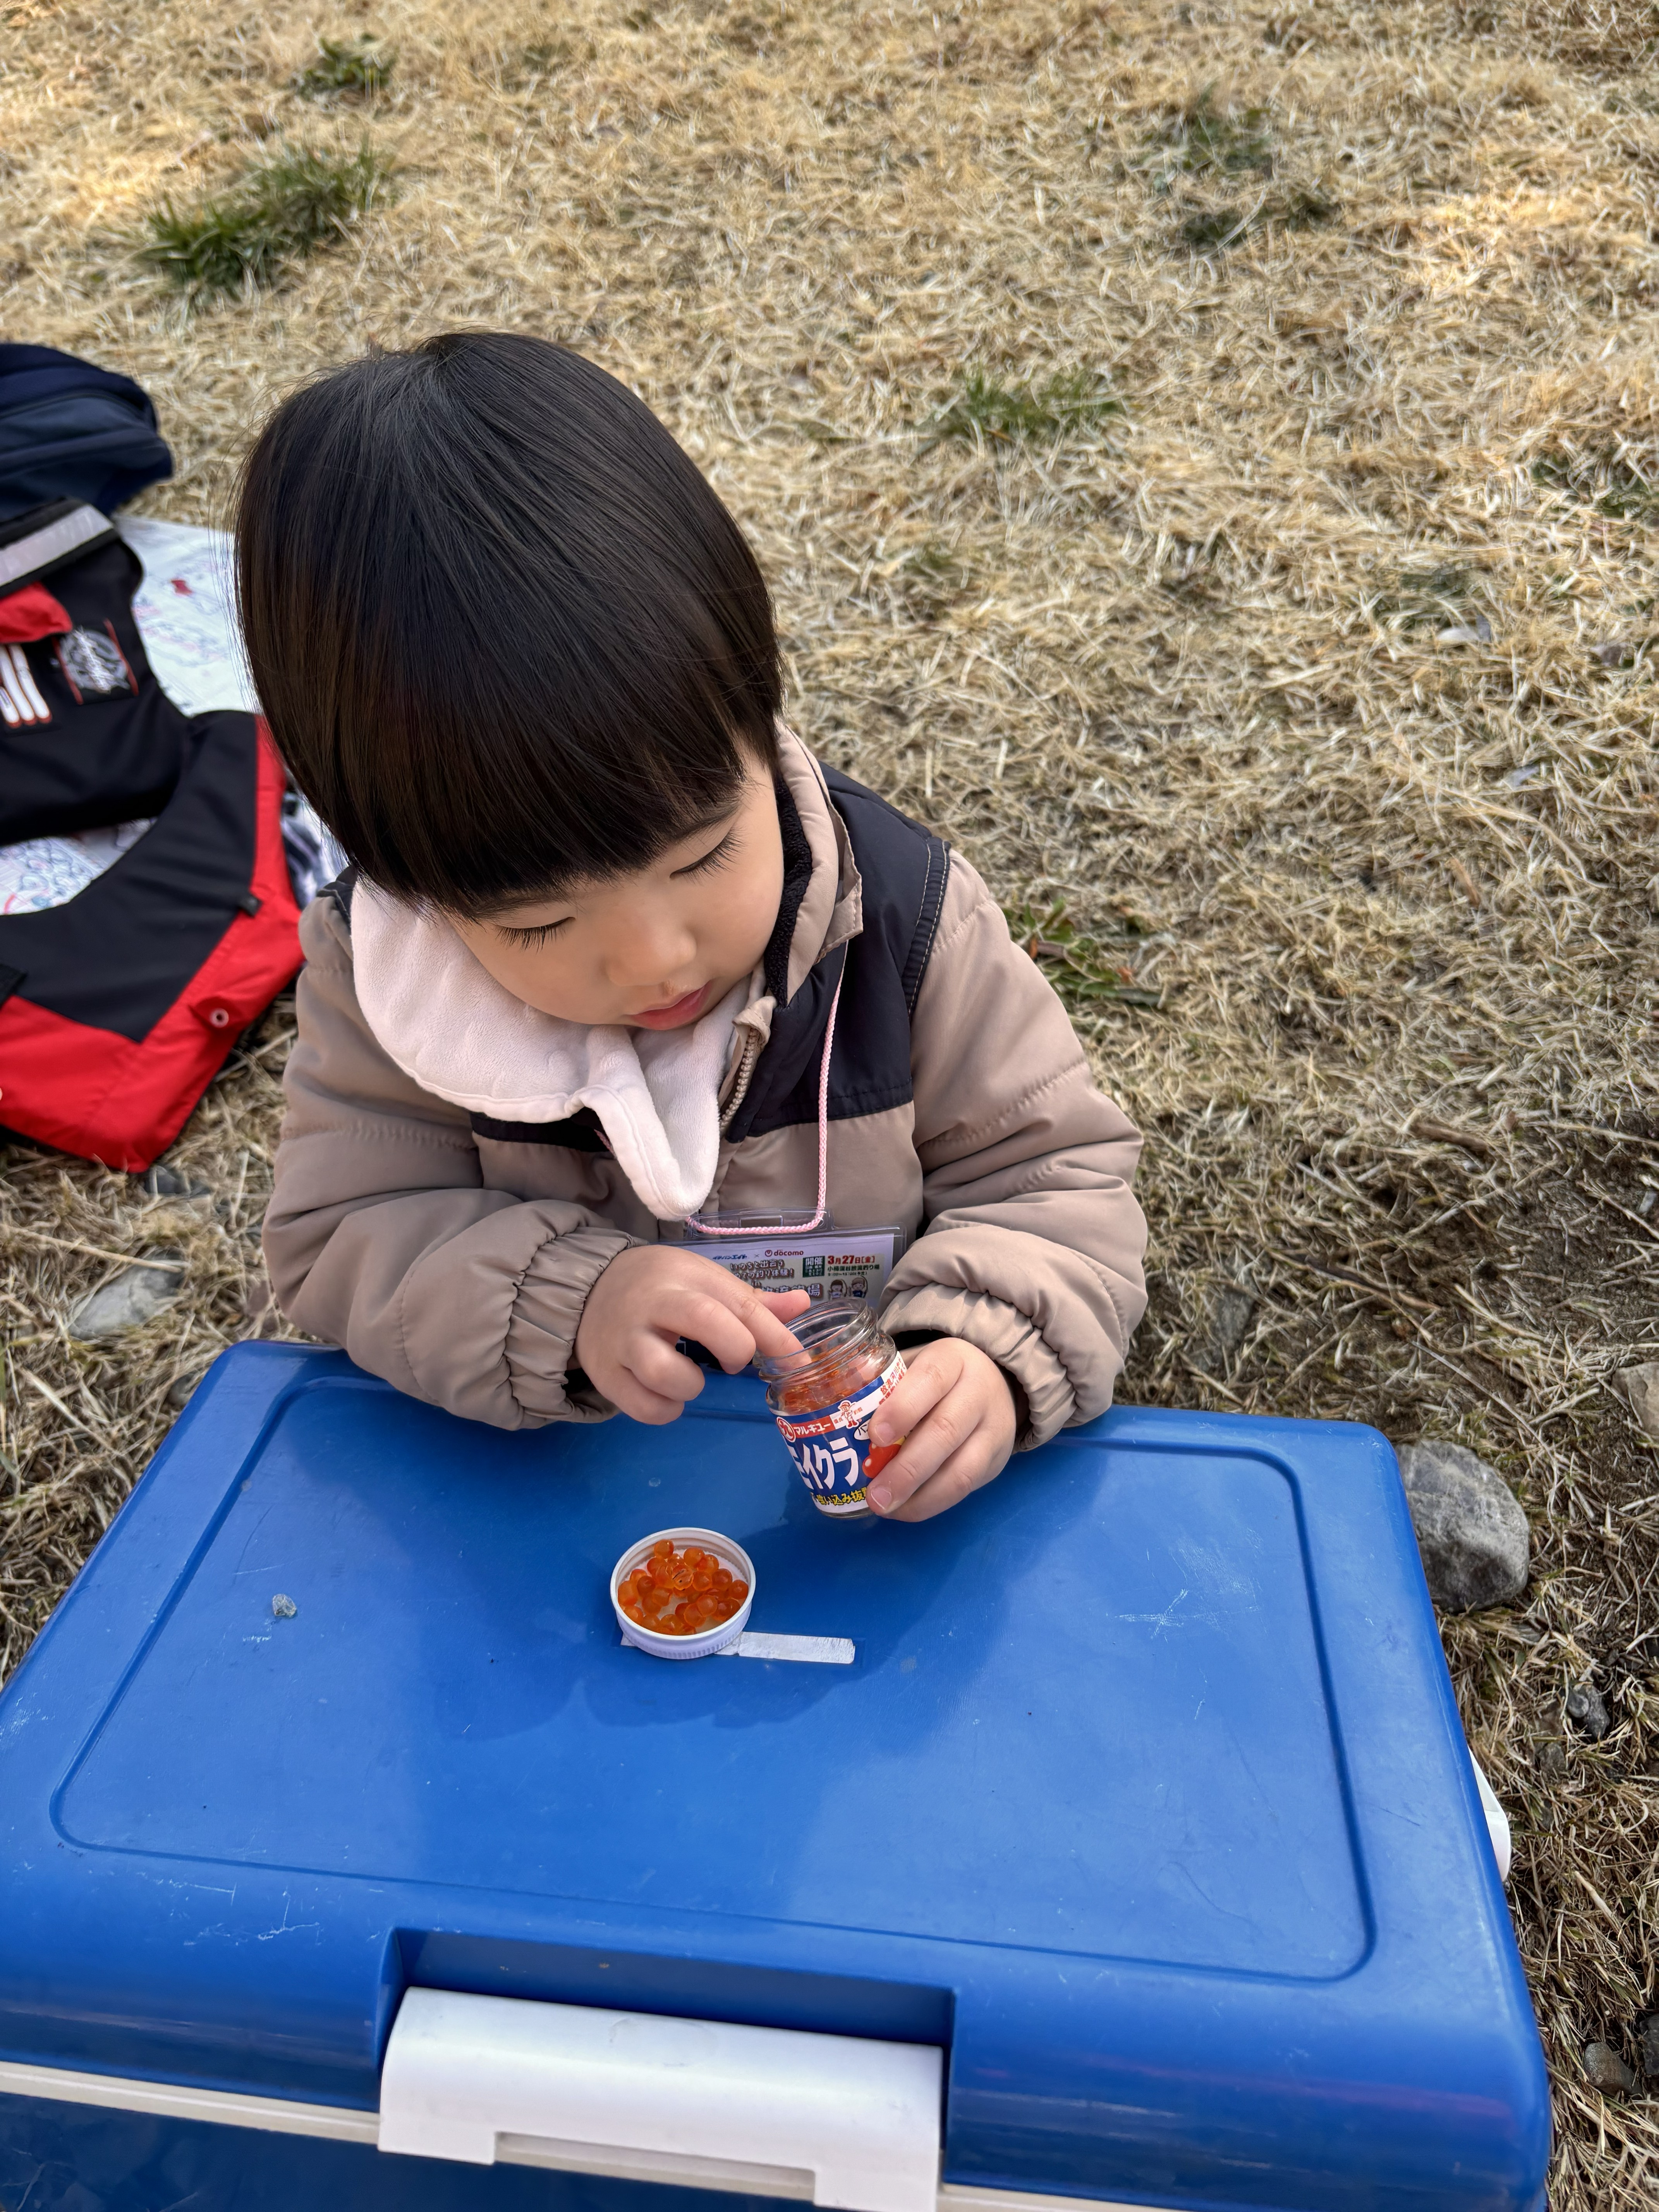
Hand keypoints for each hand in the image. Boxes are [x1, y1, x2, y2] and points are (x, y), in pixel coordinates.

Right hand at [575, 1245, 808, 1423]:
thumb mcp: (703, 1281)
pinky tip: (668, 1396)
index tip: (797, 1360)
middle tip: (733, 1360)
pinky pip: (643, 1407)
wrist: (588, 1290)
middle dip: (735, 1348)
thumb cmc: (660, 1286)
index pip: (739, 1305)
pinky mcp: (605, 1375)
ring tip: (690, 1378)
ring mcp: (623, 1341)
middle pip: (705, 1322)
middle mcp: (651, 1304)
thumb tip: (802, 1303)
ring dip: (690, 1386)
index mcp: (684, 1277)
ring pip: (665, 1373)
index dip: (775, 1335)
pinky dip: (665, 1409)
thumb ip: (751, 1301)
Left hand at [865, 1338, 1016, 1521]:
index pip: (930, 1378)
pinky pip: (966, 1487)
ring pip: (962, 1468)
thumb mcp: (913, 1365)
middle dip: (906, 1468)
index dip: (902, 1408)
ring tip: (886, 1509)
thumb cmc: (934, 1379)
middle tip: (874, 1494)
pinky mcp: (996, 1460)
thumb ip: (878, 1381)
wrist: (995, 1384)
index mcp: (951, 1359)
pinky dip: (932, 1503)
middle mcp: (978, 1391)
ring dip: (921, 1496)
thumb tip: (825, 1400)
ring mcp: (992, 1428)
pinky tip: (905, 1509)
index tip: (874, 1436)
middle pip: (945, 1430)